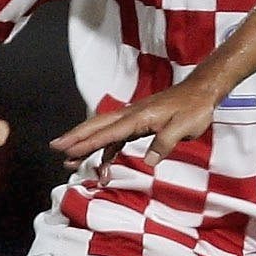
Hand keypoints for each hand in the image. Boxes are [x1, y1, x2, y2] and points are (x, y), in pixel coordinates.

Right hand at [50, 83, 219, 177]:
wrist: (200, 92)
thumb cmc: (194, 109)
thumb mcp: (184, 128)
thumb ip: (165, 143)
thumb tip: (149, 161)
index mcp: (138, 117)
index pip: (107, 133)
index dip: (87, 144)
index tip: (69, 152)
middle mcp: (131, 116)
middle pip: (96, 126)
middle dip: (75, 137)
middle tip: (55, 148)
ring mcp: (133, 118)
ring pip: (103, 131)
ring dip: (86, 144)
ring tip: (70, 160)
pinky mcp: (139, 123)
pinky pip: (116, 137)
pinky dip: (106, 149)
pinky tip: (102, 163)